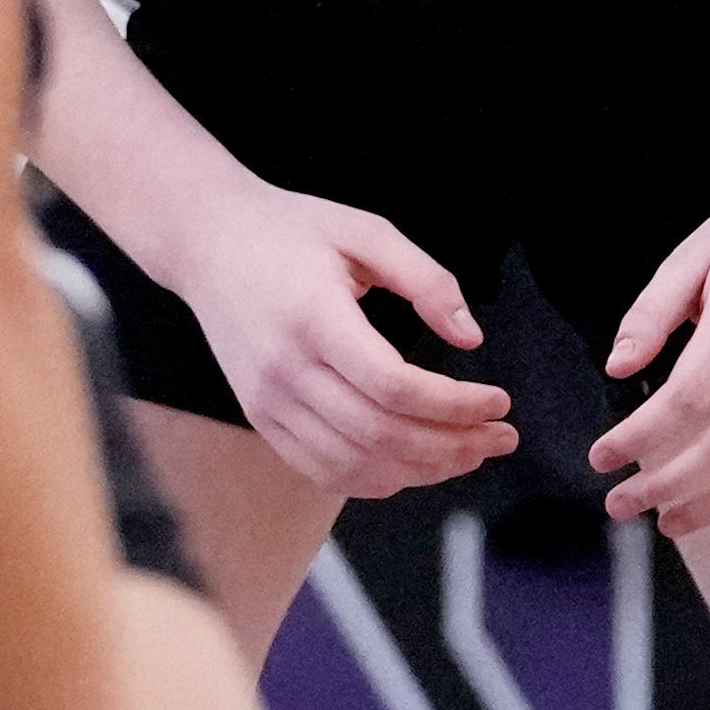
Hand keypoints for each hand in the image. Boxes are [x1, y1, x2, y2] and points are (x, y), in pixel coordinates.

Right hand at [173, 184, 512, 497]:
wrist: (208, 242)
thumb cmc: (291, 230)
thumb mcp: (366, 231)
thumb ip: (426, 280)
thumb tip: (471, 337)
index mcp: (314, 318)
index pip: (394, 388)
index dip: (456, 406)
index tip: (499, 401)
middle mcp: (285, 370)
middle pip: (380, 435)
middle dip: (453, 446)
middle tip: (502, 437)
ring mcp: (267, 402)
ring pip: (353, 465)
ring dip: (421, 471)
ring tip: (468, 453)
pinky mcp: (260, 418)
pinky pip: (322, 470)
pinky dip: (374, 479)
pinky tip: (414, 464)